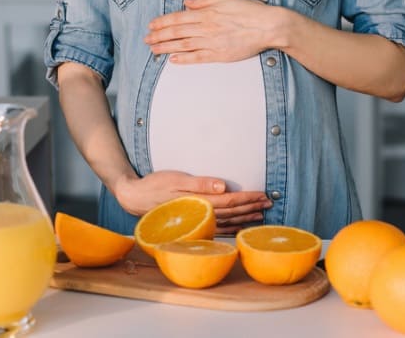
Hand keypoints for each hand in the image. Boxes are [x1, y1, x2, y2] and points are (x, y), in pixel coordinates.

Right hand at [112, 171, 271, 233]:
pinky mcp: (193, 224)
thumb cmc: (155, 185)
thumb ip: (200, 183)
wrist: (135, 198)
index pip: (231, 200)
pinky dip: (231, 226)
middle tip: (269, 203)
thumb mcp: (177, 178)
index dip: (248, 198)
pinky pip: (217, 227)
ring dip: (245, 218)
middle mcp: (201, 214)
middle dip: (252, 207)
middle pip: (233, 212)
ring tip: (260, 215)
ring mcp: (197, 221)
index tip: (263, 195)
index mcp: (199, 201)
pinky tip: (239, 225)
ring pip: (227, 222)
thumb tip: (224, 186)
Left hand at [145, 0, 290, 63]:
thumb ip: (204, 1)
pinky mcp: (219, 54)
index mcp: (207, 13)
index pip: (179, 18)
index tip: (152, 25)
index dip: (163, 22)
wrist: (269, 26)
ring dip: (166, 48)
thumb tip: (187, 3)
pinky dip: (184, 59)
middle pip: (177, 32)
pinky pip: (198, 58)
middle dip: (159, 36)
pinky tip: (173, 60)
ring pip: (184, 45)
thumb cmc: (250, 12)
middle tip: (147, 39)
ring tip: (154, 50)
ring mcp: (212, 42)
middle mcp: (206, 28)